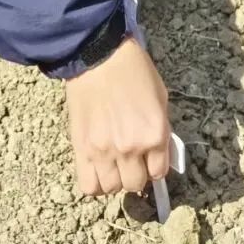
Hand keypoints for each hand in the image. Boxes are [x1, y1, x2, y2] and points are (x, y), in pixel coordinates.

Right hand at [64, 37, 170, 195]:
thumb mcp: (159, 96)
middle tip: (130, 158)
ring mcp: (105, 151)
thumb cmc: (132, 70)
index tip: (148, 158)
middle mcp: (131, 148)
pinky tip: (97, 168)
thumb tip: (159, 153)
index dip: (153, 166)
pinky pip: (88, 186)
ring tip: (112, 162)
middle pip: (135, 184)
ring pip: (112, 188)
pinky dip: (95, 183)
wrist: (98, 55)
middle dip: (135, 173)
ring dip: (114, 178)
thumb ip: (161, 129)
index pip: (158, 173)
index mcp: (155, 134)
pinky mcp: (81, 149)